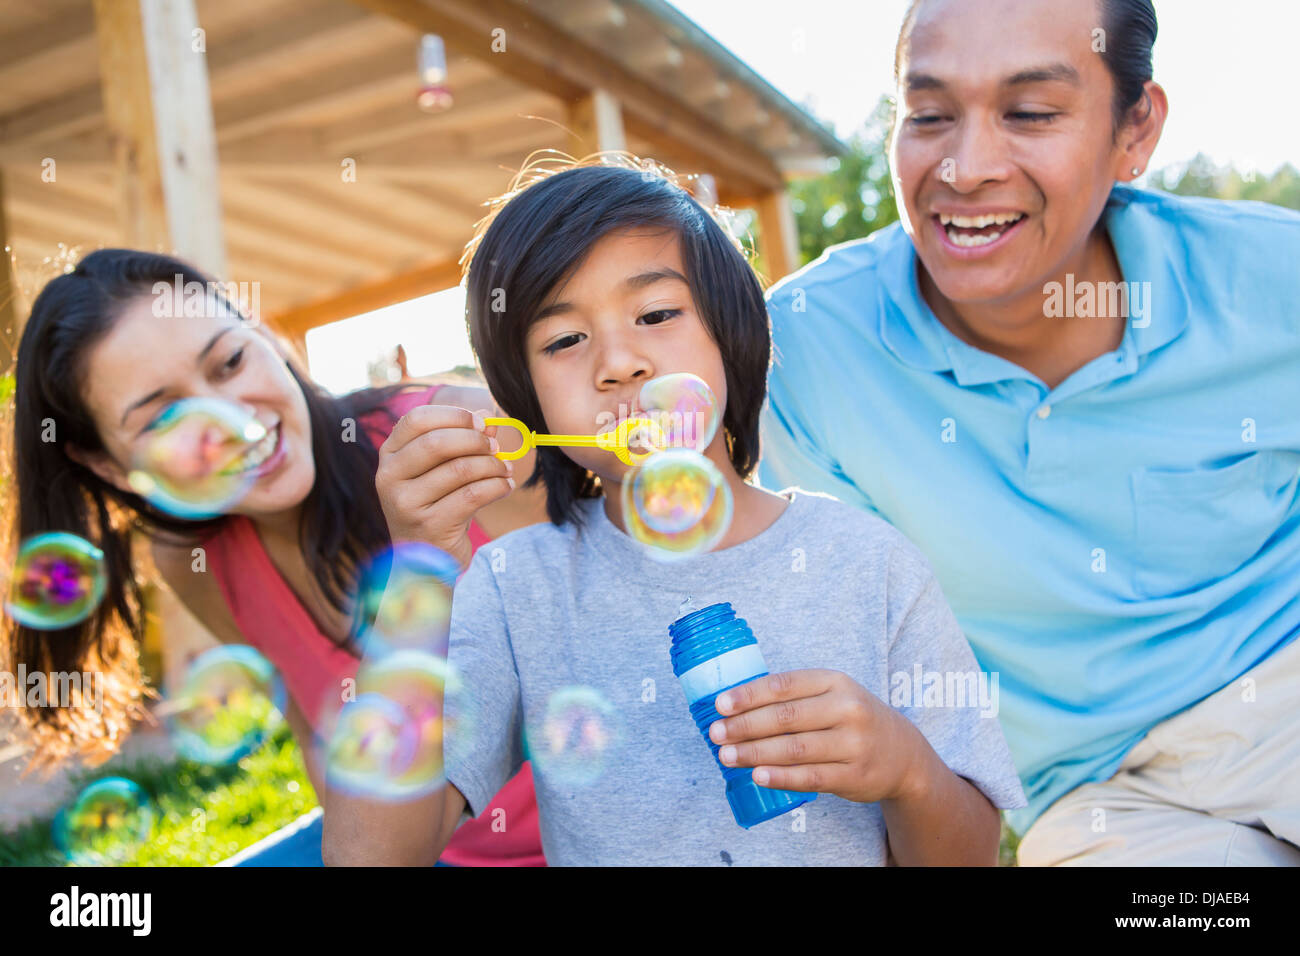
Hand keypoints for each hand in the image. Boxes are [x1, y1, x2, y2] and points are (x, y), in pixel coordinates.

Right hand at [375, 403, 514, 568]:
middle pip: (437, 443)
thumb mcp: (443, 471)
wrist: (425, 560)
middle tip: (497, 446)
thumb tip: (489, 417)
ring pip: (459, 469)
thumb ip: (462, 441)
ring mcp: (406, 504)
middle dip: (476, 441)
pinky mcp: (429, 526)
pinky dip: (497, 487)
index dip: (453, 415)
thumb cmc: (437, 506)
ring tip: (505, 469)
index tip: (481, 422)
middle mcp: (389, 478)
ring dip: (492, 465)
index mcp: (389, 456)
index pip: (416, 420)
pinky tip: (505, 487)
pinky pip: (472, 496)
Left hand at [709, 669, 925, 803]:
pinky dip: (781, 777)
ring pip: (794, 748)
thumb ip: (793, 696)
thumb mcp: (832, 694)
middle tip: (716, 734)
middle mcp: (847, 709)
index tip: (720, 705)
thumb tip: (736, 707)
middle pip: (785, 717)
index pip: (784, 685)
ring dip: (755, 753)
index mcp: (835, 682)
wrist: (903, 753)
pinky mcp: (854, 774)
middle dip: (745, 726)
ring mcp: (853, 743)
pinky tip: (758, 776)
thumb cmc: (852, 719)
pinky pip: (810, 777)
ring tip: (727, 756)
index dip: (749, 695)